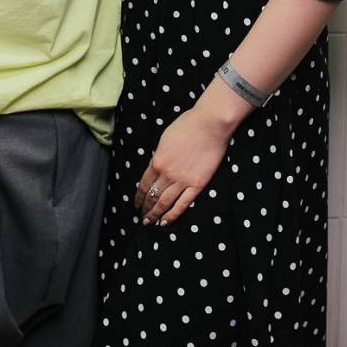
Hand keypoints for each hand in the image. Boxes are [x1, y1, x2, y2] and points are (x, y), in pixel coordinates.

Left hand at [134, 107, 231, 227]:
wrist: (210, 124)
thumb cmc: (188, 125)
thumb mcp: (165, 139)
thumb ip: (159, 156)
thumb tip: (156, 166)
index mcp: (157, 160)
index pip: (143, 184)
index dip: (138, 196)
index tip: (136, 203)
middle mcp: (167, 174)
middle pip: (152, 196)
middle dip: (145, 208)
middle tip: (141, 217)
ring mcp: (182, 180)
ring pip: (164, 203)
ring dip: (155, 214)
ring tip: (149, 223)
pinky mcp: (198, 184)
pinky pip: (182, 204)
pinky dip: (173, 215)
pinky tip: (165, 222)